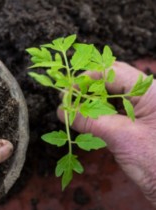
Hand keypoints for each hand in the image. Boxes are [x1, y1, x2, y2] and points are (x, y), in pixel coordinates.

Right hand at [59, 61, 155, 204]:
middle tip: (67, 101)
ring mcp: (144, 110)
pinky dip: (99, 114)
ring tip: (73, 111)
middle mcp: (148, 95)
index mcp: (151, 91)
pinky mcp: (139, 124)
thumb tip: (62, 110)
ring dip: (92, 102)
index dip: (87, 78)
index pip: (113, 72)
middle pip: (112, 81)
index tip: (67, 91)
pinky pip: (115, 111)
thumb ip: (90, 120)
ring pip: (112, 96)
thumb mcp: (120, 137)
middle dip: (87, 89)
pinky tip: (86, 121)